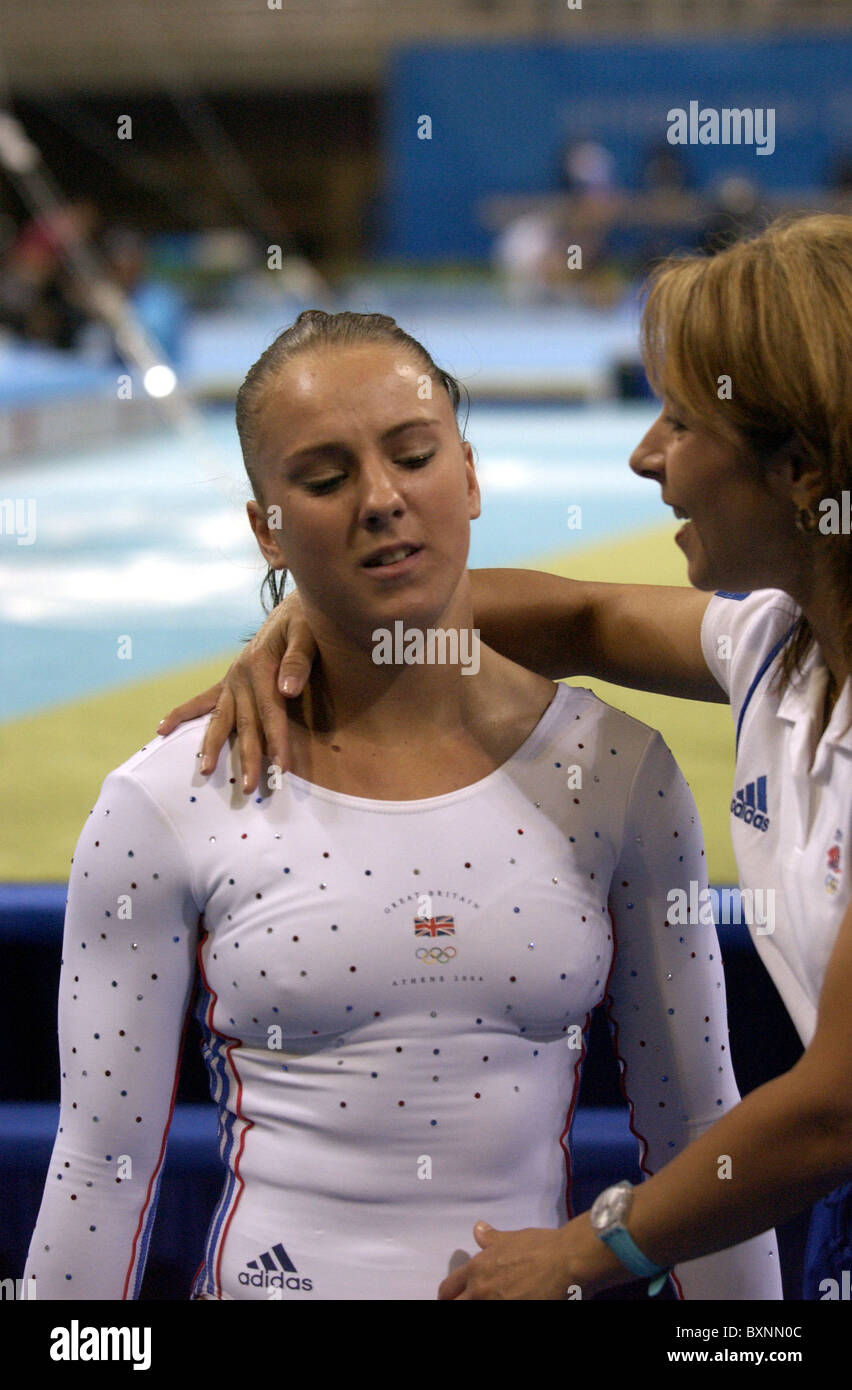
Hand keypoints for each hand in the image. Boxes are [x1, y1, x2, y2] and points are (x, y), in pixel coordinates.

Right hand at [155, 590, 316, 791]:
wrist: (293, 608)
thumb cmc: (305, 621)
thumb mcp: (307, 632)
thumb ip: (298, 660)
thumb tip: (288, 690)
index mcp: (260, 666)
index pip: (270, 712)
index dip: (276, 741)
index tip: (282, 768)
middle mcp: (240, 676)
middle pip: (244, 723)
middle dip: (248, 756)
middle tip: (250, 787)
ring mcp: (231, 680)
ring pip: (219, 719)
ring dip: (211, 746)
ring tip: (204, 770)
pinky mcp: (227, 682)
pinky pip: (201, 701)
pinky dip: (181, 714)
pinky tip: (161, 730)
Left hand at [437, 1221, 576, 1300]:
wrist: (564, 1261)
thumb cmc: (538, 1246)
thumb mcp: (511, 1238)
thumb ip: (490, 1238)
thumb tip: (477, 1229)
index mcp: (476, 1270)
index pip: (447, 1289)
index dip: (446, 1296)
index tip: (450, 1298)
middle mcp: (480, 1291)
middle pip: (455, 1306)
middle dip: (456, 1305)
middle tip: (465, 1303)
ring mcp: (496, 1306)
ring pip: (471, 1313)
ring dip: (475, 1308)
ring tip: (486, 1302)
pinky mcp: (513, 1313)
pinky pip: (496, 1321)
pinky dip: (498, 1311)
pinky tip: (510, 1304)